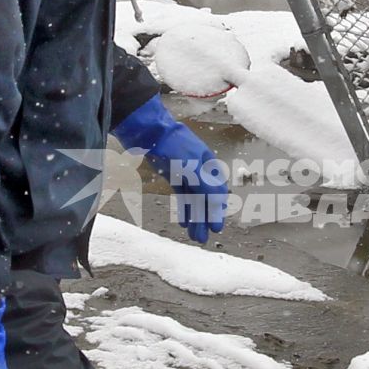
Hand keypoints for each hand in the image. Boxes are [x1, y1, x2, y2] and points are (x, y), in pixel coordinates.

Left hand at [113, 96, 227, 243]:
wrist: (147, 130)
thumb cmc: (171, 144)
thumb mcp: (189, 165)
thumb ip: (204, 184)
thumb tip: (220, 202)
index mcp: (208, 166)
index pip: (216, 193)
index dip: (216, 211)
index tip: (215, 228)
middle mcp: (200, 170)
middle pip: (205, 199)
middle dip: (204, 219)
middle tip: (202, 239)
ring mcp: (187, 173)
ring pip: (194, 199)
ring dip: (194, 217)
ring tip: (194, 235)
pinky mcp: (174, 175)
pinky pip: (183, 195)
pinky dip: (185, 207)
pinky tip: (184, 221)